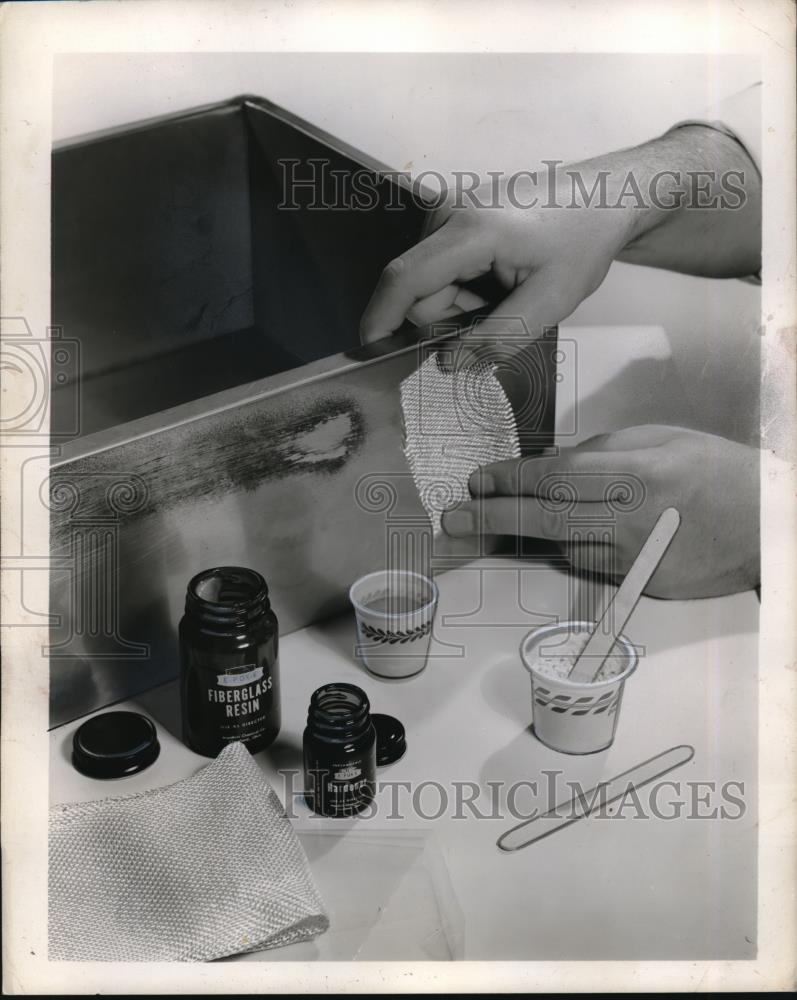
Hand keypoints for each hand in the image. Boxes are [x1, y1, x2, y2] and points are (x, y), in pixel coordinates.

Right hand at [359, 127, 759, 348]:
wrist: (604, 198)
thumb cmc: (582, 245)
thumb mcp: (549, 303)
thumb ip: (497, 338)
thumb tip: (448, 365)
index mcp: (470, 230)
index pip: (403, 279)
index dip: (380, 319)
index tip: (370, 353)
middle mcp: (447, 213)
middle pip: (418, 292)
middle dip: (450, 318)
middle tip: (502, 311)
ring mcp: (447, 210)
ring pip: (430, 286)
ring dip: (461, 304)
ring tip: (508, 290)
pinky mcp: (452, 215)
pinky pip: (441, 270)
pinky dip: (465, 286)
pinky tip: (499, 276)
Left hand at [440, 425, 759, 598]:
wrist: (766, 525)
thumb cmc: (714, 470)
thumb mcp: (660, 439)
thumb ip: (601, 452)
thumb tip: (548, 467)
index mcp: (636, 474)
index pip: (554, 477)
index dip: (509, 480)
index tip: (477, 481)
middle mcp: (631, 520)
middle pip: (544, 521)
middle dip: (491, 519)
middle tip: (452, 520)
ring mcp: (636, 559)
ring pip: (564, 547)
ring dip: (528, 535)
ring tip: (492, 524)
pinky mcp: (641, 585)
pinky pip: (591, 566)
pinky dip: (571, 549)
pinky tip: (566, 536)